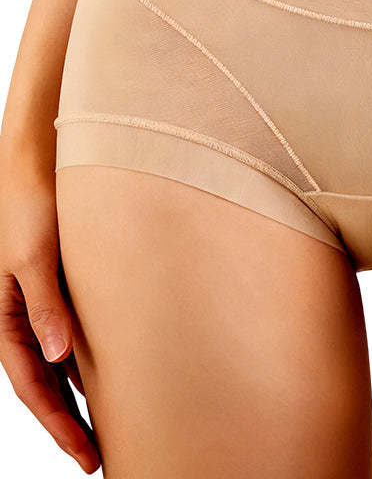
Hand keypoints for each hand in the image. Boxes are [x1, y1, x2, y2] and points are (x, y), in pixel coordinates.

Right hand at [0, 147, 100, 472]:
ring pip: (64, 365)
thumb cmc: (33, 207)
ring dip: (83, 397)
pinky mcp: (67, 290)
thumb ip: (44, 306)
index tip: (88, 457)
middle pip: (48, 385)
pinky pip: (79, 336)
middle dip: (71, 424)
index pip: (34, 388)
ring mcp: (46, 306)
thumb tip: (57, 358)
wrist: (41, 166)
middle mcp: (26, 319)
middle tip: (101, 459)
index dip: (59, 426)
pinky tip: (116, 376)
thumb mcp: (36, 258)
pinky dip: (93, 361)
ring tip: (112, 427)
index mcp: (8, 319)